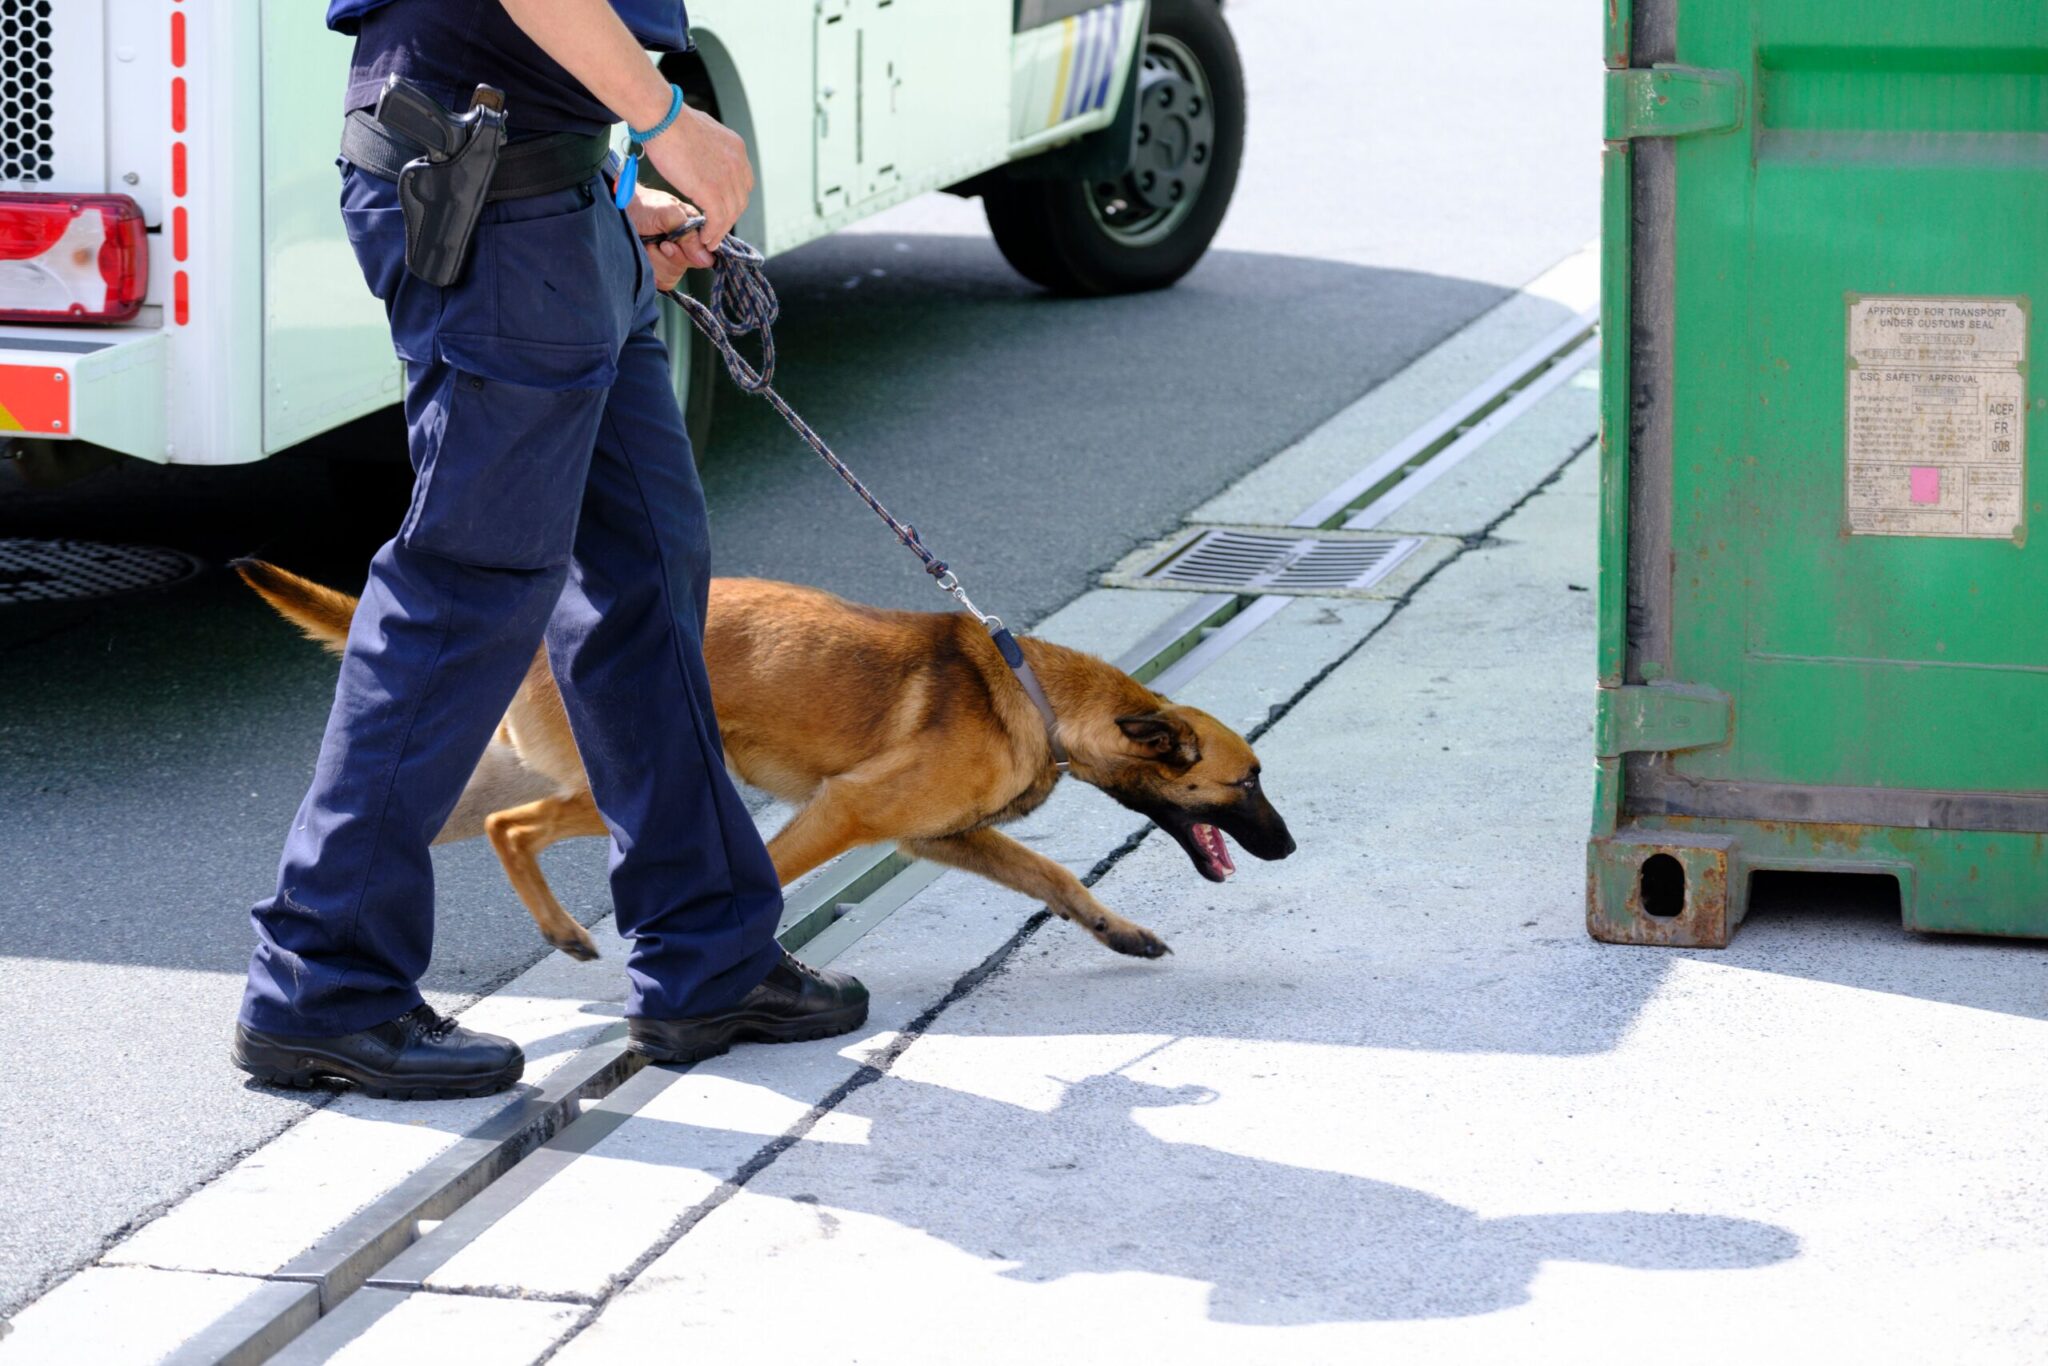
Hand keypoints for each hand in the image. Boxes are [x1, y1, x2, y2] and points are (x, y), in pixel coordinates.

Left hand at [625, 187, 707, 287]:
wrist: (617, 209)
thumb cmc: (644, 206)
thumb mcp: (670, 214)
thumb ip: (690, 236)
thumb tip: (708, 260)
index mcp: (694, 231)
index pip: (706, 254)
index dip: (694, 253)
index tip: (676, 243)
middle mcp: (684, 246)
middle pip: (690, 266)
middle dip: (673, 256)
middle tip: (661, 242)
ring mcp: (670, 259)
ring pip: (674, 275)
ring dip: (658, 261)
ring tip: (649, 244)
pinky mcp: (657, 271)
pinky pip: (663, 281)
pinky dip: (652, 269)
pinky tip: (645, 254)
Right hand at [642, 104, 752, 251]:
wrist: (661, 116)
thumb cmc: (670, 119)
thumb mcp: (701, 131)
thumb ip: (708, 147)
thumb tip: (701, 153)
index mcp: (736, 148)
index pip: (744, 182)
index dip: (733, 199)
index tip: (722, 209)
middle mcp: (737, 163)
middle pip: (740, 200)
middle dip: (729, 217)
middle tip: (716, 228)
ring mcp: (727, 177)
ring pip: (731, 214)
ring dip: (720, 230)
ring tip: (709, 239)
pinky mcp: (712, 190)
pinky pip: (718, 220)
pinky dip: (713, 232)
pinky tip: (705, 236)